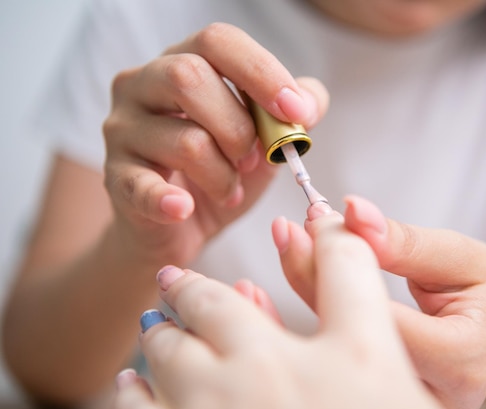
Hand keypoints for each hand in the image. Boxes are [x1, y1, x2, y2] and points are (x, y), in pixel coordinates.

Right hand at [102, 23, 327, 263]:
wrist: (180, 227)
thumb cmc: (221, 170)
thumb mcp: (263, 138)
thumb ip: (290, 113)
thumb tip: (307, 103)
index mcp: (183, 62)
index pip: (217, 41)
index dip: (261, 71)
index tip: (296, 110)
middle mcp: (142, 84)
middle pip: (188, 77)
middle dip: (238, 126)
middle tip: (253, 159)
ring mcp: (122, 129)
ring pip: (184, 140)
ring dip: (223, 174)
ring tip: (231, 190)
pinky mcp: (115, 177)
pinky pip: (143, 185)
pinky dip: (169, 200)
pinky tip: (183, 208)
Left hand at [113, 210, 446, 408]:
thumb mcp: (410, 399)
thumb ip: (389, 360)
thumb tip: (361, 338)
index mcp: (355, 353)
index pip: (344, 264)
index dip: (331, 237)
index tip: (312, 224)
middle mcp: (279, 370)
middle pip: (223, 301)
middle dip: (197, 286)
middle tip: (177, 279)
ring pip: (169, 345)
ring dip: (162, 331)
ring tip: (154, 324)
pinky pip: (138, 408)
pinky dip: (134, 390)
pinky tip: (132, 385)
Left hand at [277, 196, 485, 408]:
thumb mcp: (463, 258)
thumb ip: (406, 242)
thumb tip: (353, 212)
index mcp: (457, 359)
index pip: (377, 313)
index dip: (337, 262)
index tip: (314, 218)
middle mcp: (425, 396)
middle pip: (344, 340)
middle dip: (308, 276)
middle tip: (289, 232)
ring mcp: (397, 407)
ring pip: (327, 357)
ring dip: (297, 295)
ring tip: (285, 249)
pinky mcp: (374, 404)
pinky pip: (325, 366)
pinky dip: (295, 326)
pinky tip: (268, 296)